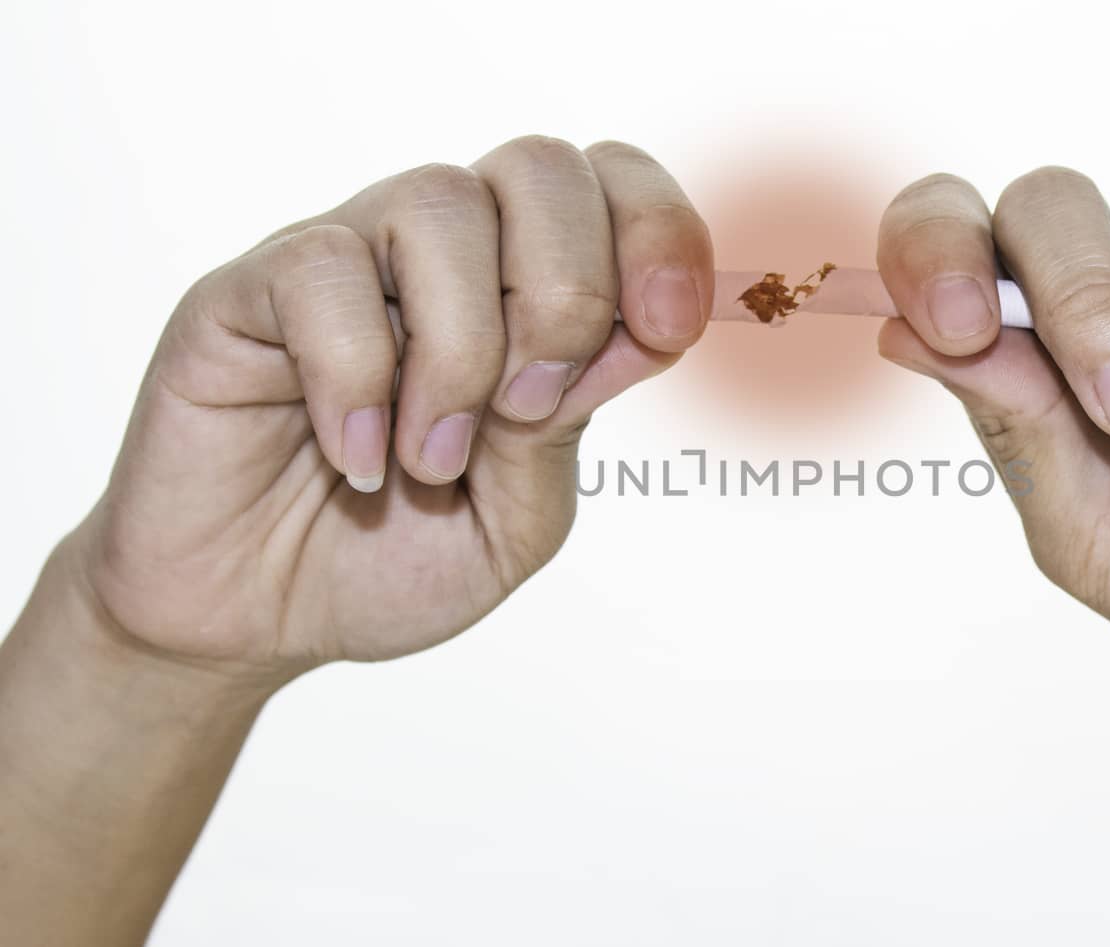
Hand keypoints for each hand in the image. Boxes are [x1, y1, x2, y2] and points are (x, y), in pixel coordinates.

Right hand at [73, 137, 712, 680]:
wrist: (253, 620)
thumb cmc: (390, 561)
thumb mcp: (515, 521)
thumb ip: (568, 429)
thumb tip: (629, 331)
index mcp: (523, 293)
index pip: (611, 185)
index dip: (658, 233)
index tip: (667, 328)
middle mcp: (441, 258)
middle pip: (540, 167)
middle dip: (567, 292)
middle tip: (527, 409)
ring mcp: (347, 262)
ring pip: (440, 203)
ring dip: (461, 348)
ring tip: (430, 458)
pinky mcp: (249, 290)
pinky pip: (323, 270)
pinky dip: (359, 379)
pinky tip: (357, 459)